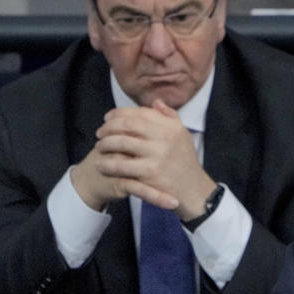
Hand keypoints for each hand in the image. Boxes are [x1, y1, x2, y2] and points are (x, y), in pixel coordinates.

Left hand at [73, 99, 214, 215]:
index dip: (119, 113)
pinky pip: (122, 165)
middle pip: (127, 125)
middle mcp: (165, 137)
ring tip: (99, 147)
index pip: (140, 113)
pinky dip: (108, 164)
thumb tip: (156, 102)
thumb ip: (170, 117)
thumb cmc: (185, 163)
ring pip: (121, 142)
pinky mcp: (149, 172)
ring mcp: (157, 154)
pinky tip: (101, 164)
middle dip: (109, 127)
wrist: (194, 191)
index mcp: (171, 126)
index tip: (108, 118)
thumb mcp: (183, 136)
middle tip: (99, 133)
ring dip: (105, 144)